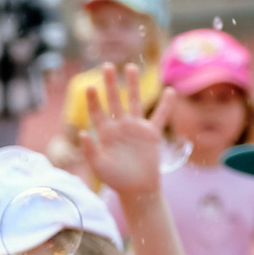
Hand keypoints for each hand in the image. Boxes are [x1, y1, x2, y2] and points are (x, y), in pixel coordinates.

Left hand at [80, 65, 169, 199]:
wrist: (137, 188)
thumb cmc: (115, 179)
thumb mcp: (99, 166)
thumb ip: (90, 150)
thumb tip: (82, 133)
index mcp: (104, 133)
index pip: (97, 112)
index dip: (93, 100)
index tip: (89, 86)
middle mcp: (119, 127)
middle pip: (114, 100)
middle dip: (110, 84)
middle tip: (107, 65)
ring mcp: (135, 128)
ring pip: (134, 101)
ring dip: (132, 85)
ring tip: (131, 67)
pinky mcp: (151, 133)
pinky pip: (160, 116)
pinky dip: (166, 105)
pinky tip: (170, 91)